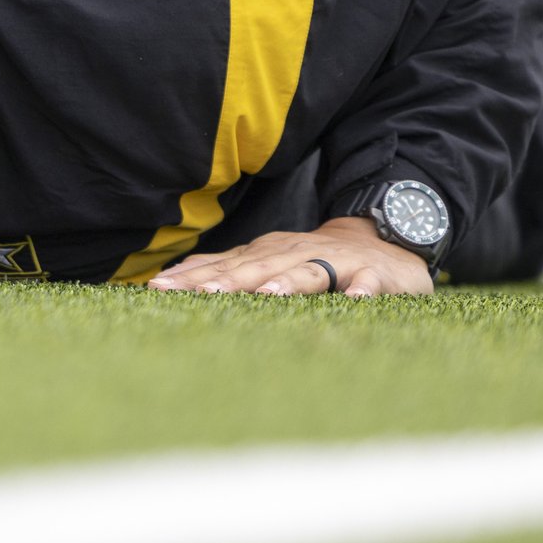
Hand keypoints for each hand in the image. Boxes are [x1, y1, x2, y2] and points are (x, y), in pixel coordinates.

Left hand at [144, 216, 433, 297]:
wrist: (384, 243)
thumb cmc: (316, 259)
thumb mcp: (269, 262)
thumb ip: (226, 269)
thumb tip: (171, 278)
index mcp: (266, 254)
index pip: (223, 265)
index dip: (191, 277)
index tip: (158, 288)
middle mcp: (294, 254)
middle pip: (258, 268)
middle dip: (228, 279)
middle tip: (201, 292)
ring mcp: (334, 262)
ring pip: (308, 272)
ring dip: (288, 282)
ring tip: (267, 294)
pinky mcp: (370, 275)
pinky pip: (366, 283)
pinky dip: (360, 291)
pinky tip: (353, 299)